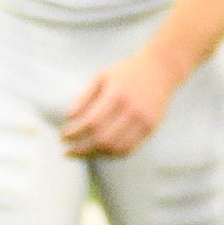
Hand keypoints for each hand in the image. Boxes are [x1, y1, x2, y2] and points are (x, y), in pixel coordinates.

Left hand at [60, 47, 182, 156]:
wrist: (161, 69)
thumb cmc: (126, 72)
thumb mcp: (101, 77)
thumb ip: (84, 96)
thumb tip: (67, 117)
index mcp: (118, 94)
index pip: (92, 122)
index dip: (75, 132)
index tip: (62, 136)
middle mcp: (132, 109)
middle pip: (103, 139)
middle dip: (81, 149)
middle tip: (67, 151)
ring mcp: (144, 120)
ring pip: (116, 148)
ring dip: (95, 154)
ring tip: (82, 153)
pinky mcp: (152, 128)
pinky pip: (130, 149)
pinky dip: (112, 154)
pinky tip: (100, 151)